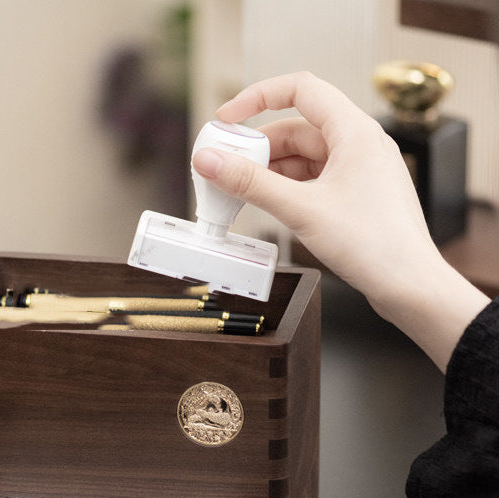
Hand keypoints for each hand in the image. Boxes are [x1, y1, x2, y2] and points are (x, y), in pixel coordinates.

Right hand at [192, 72, 488, 370]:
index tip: (227, 118)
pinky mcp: (355, 195)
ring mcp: (358, 170)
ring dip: (269, 171)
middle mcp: (359, 144)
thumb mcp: (301, 210)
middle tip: (225, 168)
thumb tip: (210, 160)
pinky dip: (285, 188)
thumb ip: (250, 183)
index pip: (300, 89)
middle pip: (296, 128)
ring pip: (302, 157)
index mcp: (354, 131)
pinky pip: (312, 180)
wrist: (409, 285)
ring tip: (239, 192)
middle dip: (257, 147)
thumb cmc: (374, 245)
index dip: (258, 96)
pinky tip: (267, 205)